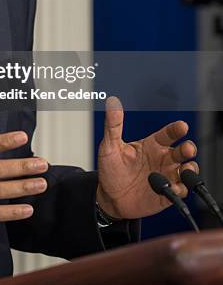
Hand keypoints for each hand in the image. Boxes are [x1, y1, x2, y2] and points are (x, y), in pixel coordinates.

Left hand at [97, 96, 197, 219]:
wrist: (109, 197)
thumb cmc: (110, 169)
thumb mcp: (109, 146)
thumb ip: (113, 125)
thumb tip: (113, 103)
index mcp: (151, 145)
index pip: (167, 134)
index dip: (176, 129)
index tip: (182, 126)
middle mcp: (162, 159)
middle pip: (182, 151)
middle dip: (188, 149)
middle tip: (187, 149)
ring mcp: (166, 176)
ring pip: (187, 171)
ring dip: (190, 169)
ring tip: (185, 169)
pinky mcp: (167, 194)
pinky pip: (181, 191)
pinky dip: (180, 189)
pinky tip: (172, 188)